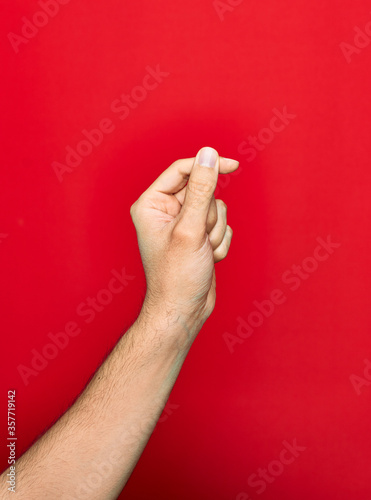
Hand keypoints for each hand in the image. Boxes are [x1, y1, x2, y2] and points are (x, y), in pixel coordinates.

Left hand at [130, 147, 238, 334]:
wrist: (184, 310)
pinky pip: (221, 226)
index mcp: (152, 204)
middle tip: (199, 238)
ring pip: (217, 208)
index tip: (233, 165)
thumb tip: (208, 154)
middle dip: (209, 216)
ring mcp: (184, 225)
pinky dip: (219, 243)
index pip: (182, 170)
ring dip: (215, 232)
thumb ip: (201, 189)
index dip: (207, 166)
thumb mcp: (190, 229)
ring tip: (202, 252)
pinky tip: (207, 259)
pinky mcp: (198, 236)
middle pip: (204, 190)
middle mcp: (166, 211)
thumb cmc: (177, 275)